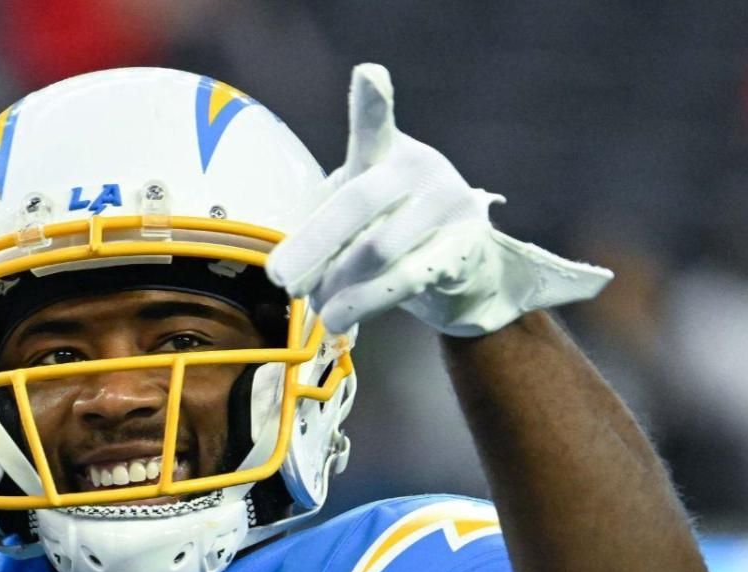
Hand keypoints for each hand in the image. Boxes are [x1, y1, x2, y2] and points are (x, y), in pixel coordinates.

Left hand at [268, 63, 611, 336]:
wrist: (462, 267)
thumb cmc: (389, 233)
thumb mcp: (354, 218)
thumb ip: (326, 233)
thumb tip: (297, 275)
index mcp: (387, 152)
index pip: (375, 125)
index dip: (372, 101)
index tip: (369, 75)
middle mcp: (421, 170)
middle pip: (358, 203)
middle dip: (313, 246)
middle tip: (282, 279)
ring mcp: (448, 206)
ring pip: (378, 251)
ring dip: (338, 285)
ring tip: (317, 306)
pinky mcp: (466, 247)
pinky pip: (406, 280)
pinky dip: (365, 303)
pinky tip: (340, 320)